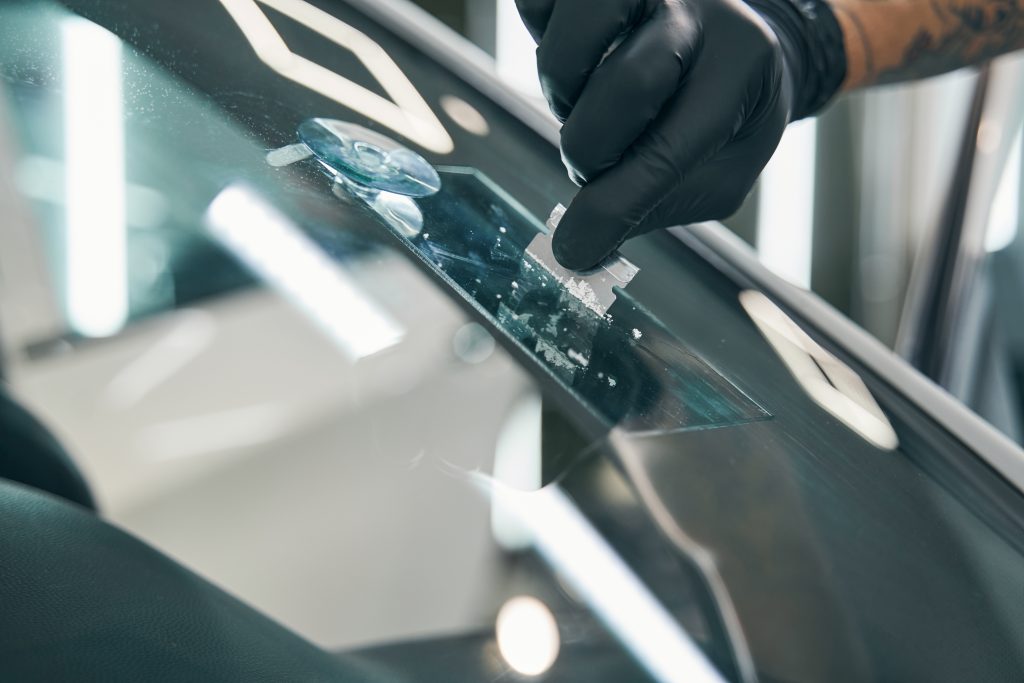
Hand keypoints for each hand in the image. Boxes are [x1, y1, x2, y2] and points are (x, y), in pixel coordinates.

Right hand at [517, 0, 794, 269]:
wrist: (730, 39)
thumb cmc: (726, 116)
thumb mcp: (719, 172)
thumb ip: (656, 206)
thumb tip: (577, 249)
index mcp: (742, 65)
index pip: (670, 148)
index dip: (613, 207)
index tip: (574, 247)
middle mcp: (696, 9)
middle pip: (622, 88)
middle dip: (590, 151)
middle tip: (595, 165)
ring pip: (569, 46)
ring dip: (560, 97)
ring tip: (586, 105)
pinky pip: (534, 4)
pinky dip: (538, 38)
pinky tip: (576, 58)